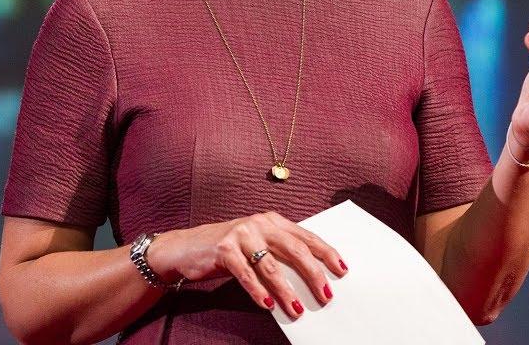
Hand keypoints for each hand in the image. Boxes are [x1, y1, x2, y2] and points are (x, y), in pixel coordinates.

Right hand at [145, 211, 347, 318]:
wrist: (186, 247)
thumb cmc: (228, 250)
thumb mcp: (256, 246)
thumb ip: (279, 255)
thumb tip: (309, 280)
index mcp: (272, 220)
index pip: (306, 236)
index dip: (326, 253)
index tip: (342, 270)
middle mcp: (259, 223)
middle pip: (294, 249)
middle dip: (313, 274)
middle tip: (325, 295)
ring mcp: (240, 234)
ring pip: (270, 265)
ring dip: (286, 290)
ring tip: (297, 309)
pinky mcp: (223, 248)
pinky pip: (245, 273)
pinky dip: (257, 291)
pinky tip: (267, 304)